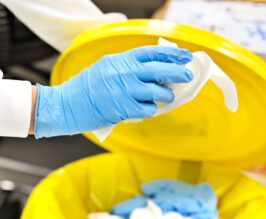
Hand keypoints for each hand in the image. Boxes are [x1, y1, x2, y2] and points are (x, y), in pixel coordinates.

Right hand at [34, 46, 192, 137]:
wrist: (68, 104)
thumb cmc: (87, 86)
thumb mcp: (107, 67)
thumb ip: (128, 67)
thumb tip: (153, 71)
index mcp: (121, 60)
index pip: (152, 52)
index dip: (171, 53)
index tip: (184, 55)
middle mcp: (125, 72)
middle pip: (160, 69)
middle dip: (178, 72)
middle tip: (188, 75)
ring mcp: (125, 91)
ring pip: (157, 91)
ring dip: (166, 95)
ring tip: (167, 96)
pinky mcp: (124, 109)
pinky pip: (148, 109)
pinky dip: (151, 109)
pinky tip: (148, 108)